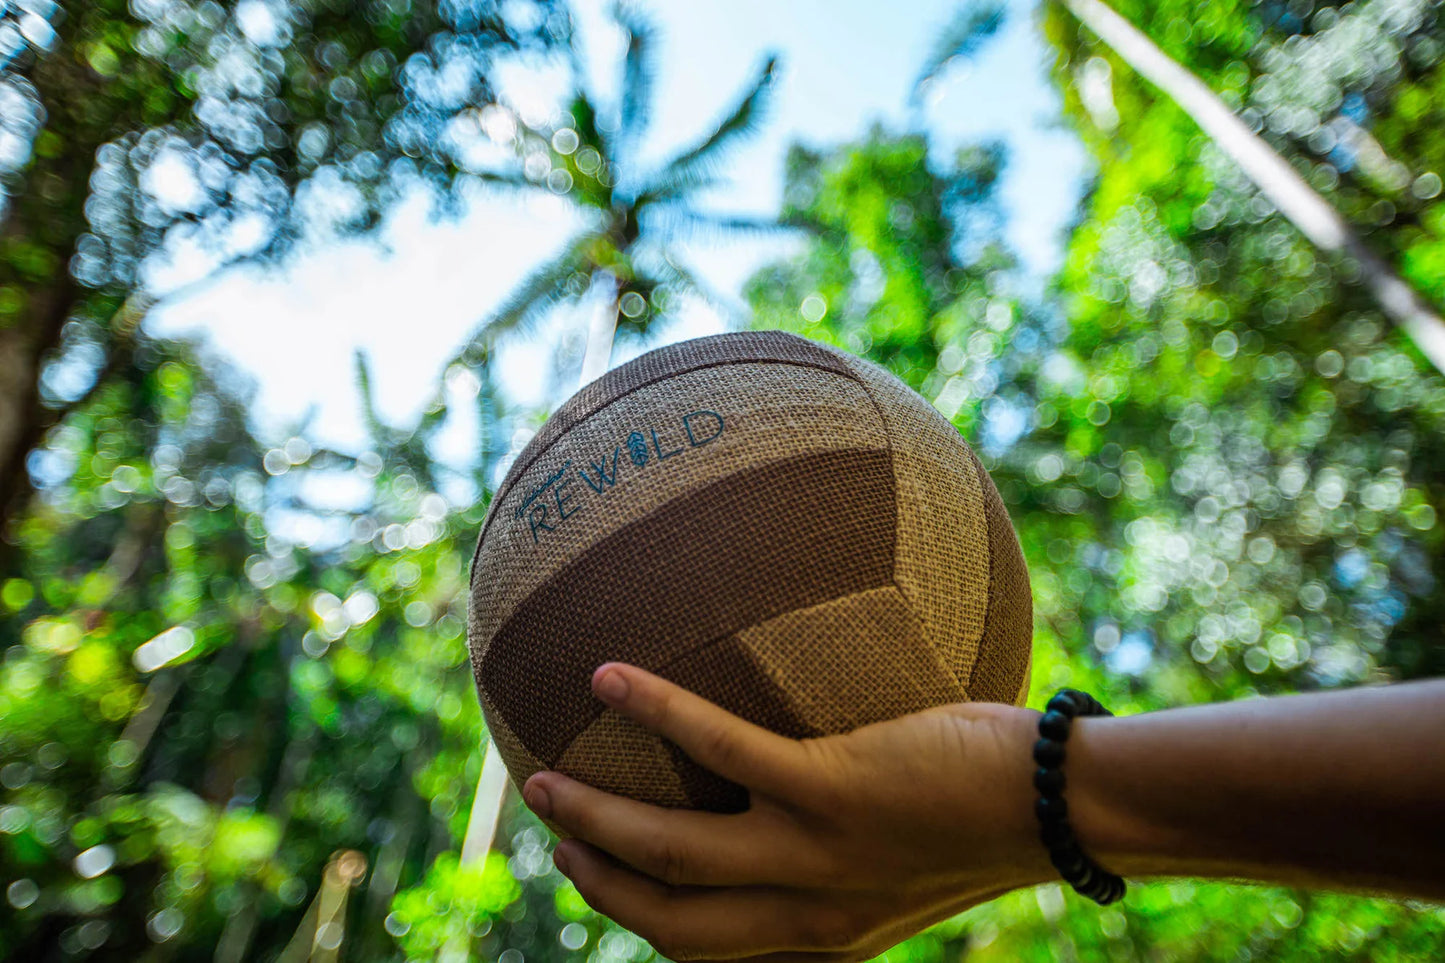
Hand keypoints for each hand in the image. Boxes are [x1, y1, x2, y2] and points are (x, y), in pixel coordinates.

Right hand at [520, 662, 1053, 961]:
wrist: (1063, 808)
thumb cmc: (987, 812)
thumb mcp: (904, 862)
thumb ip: (843, 849)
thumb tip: (795, 786)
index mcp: (822, 932)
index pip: (703, 947)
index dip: (636, 915)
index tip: (597, 871)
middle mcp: (808, 910)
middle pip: (666, 918)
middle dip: (596, 882)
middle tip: (551, 829)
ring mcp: (814, 854)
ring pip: (670, 853)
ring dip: (593, 821)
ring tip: (541, 779)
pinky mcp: (831, 789)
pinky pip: (719, 748)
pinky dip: (656, 715)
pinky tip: (611, 679)